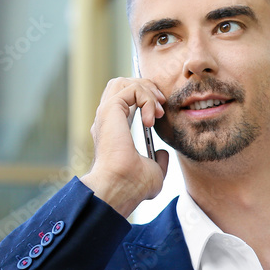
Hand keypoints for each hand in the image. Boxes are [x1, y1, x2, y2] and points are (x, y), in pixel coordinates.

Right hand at [80, 77, 169, 216]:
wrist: (120, 188)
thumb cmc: (132, 186)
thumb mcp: (153, 172)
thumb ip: (158, 161)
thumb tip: (162, 154)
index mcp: (114, 130)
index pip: (125, 100)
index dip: (145, 99)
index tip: (160, 115)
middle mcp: (107, 120)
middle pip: (122, 84)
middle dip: (146, 87)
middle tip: (161, 105)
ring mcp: (106, 114)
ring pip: (124, 81)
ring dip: (146, 89)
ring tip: (157, 108)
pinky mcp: (110, 111)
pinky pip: (131, 88)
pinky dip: (146, 98)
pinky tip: (152, 119)